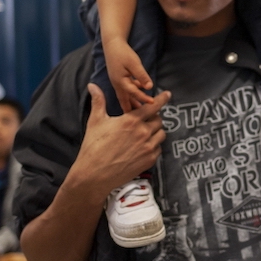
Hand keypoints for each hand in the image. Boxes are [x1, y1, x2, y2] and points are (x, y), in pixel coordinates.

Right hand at [71, 83, 169, 199]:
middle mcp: (143, 133)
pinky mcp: (149, 160)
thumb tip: (92, 86)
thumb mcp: (96, 122)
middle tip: (144, 121)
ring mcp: (148, 147)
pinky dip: (153, 145)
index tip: (168, 94)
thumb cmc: (93, 147)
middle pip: (158, 120)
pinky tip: (142, 146)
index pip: (152, 106)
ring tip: (144, 133)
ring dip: (155, 131)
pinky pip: (158, 148)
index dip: (162, 99)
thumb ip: (98, 102)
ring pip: (161, 134)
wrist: (94, 174)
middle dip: (153, 118)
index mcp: (131, 121)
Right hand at [103, 38, 153, 112]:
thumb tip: (149, 87)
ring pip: (126, 96)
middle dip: (132, 109)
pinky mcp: (119, 80)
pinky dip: (132, 95)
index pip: (134, 93)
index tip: (152, 104)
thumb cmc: (122, 53)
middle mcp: (118, 84)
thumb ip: (141, 75)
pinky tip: (139, 94)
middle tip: (138, 120)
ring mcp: (117, 82)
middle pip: (126, 100)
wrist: (112, 44)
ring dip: (132, 103)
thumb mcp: (134, 63)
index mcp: (120, 82)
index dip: (143, 98)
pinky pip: (126, 91)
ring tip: (139, 111)